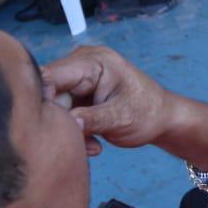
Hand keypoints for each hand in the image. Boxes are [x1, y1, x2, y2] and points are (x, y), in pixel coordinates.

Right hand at [42, 45, 178, 154]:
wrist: (163, 118)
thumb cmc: (148, 113)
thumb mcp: (120, 119)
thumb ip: (90, 120)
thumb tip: (62, 123)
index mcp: (93, 61)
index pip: (50, 76)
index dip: (44, 103)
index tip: (52, 129)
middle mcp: (81, 63)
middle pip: (49, 93)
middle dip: (61, 122)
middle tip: (83, 145)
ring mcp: (78, 77)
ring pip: (54, 107)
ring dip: (70, 131)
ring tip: (94, 146)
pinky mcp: (77, 92)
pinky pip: (63, 113)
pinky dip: (74, 130)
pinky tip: (93, 143)